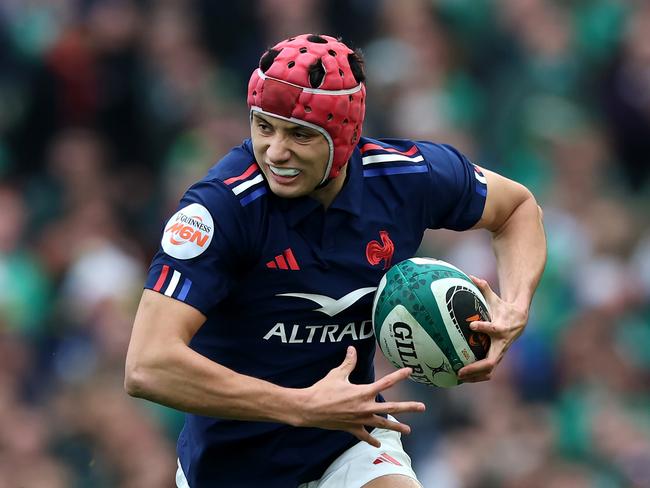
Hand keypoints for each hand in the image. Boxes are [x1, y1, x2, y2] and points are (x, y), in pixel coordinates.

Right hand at [298, 346, 425, 446]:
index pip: (386, 382)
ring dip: (396, 427)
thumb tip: (352, 349)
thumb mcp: (337, 374)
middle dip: (408, 407)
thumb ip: (348, 362)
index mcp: (363, 392)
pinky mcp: (352, 428)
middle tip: (422, 407)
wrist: (310, 409)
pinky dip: (371, 440)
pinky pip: (364, 435)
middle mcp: (365, 407)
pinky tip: (377, 444)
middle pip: (391, 407)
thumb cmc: (323, 389)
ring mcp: (359, 420)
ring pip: (382, 424)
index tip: (410, 371)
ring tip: (408, 430)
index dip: (399, 375)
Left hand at [457, 275, 527, 382]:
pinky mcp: (497, 357)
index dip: (483, 327)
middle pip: (491, 361)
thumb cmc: (503, 308)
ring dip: (475, 376)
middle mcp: (502, 344)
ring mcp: (500, 352)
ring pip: (489, 370)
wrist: (520, 319)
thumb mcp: (495, 298)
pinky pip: (487, 371)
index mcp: (501, 328)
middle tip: (459, 370)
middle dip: (475, 368)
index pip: (494, 329)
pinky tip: (462, 378)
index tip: (472, 324)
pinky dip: (477, 376)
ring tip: (458, 377)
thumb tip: (471, 276)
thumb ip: (483, 288)